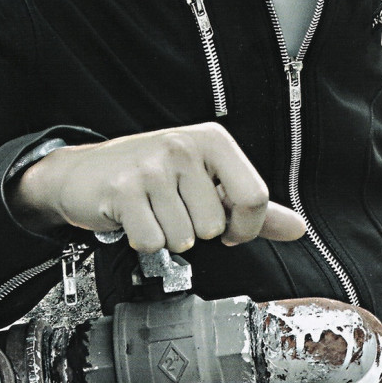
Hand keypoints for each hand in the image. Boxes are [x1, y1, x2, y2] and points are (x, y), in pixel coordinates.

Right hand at [8, 121, 306, 251]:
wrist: (85, 172)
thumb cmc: (150, 175)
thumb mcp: (206, 181)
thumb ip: (252, 206)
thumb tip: (297, 228)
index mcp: (213, 140)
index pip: (254, 197)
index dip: (245, 227)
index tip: (229, 228)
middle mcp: (183, 147)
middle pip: (215, 225)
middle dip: (196, 230)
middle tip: (173, 209)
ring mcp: (152, 167)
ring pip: (184, 238)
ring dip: (167, 235)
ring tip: (153, 212)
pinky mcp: (124, 190)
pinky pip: (153, 242)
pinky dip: (144, 241)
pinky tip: (135, 219)